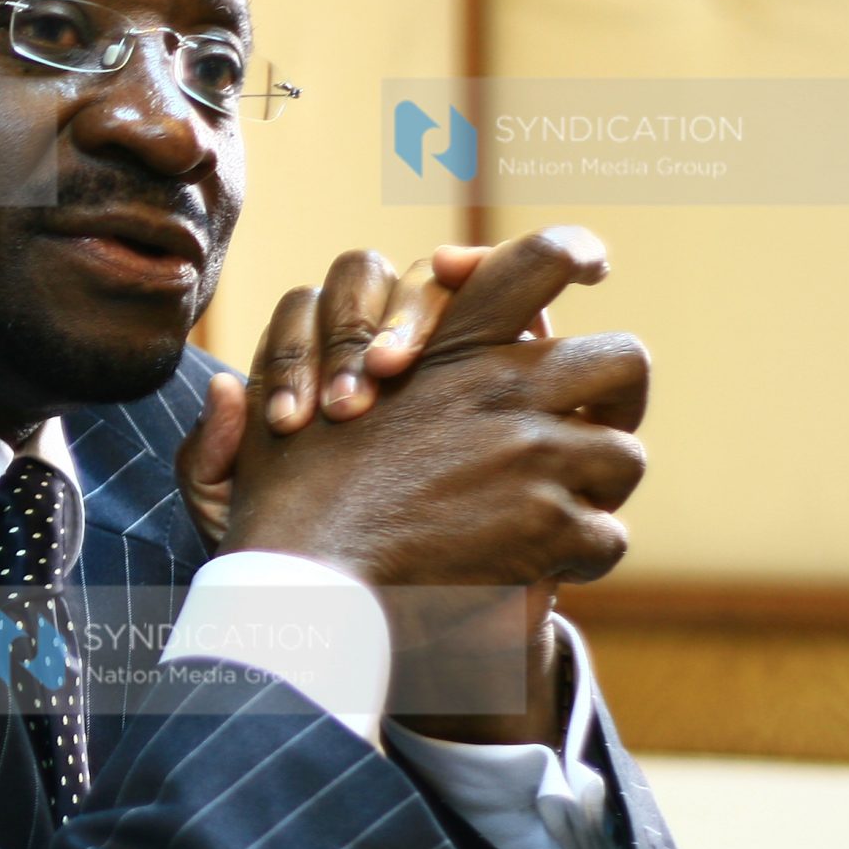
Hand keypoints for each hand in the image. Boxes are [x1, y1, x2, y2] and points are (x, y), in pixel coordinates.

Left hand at [179, 233, 563, 547]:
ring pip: (423, 279)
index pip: (297, 318)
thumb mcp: (246, 519)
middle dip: (346, 333)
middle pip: (358, 282)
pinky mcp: (506, 336)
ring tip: (393, 369)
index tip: (291, 424)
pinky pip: (498, 285)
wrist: (388, 591)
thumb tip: (224, 387)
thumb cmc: (314, 551)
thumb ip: (213, 463)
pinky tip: (479, 304)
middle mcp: (372, 327)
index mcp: (308, 356)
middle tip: (346, 404)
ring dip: (407, 313)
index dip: (289, 360)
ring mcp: (440, 326)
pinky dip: (486, 274)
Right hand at [212, 226, 649, 593]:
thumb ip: (240, 417)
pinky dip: (581, 555)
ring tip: (561, 520)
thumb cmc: (277, 527)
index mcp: (444, 349)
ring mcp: (534, 450)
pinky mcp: (551, 518)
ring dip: (598, 487)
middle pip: (623, 356)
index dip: (574, 252)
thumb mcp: (250, 451)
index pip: (535, 262)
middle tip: (595, 431)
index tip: (595, 271)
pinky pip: (608, 531)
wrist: (308, 595)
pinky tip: (544, 572)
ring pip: (624, 454)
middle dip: (619, 396)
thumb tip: (224, 387)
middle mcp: (501, 387)